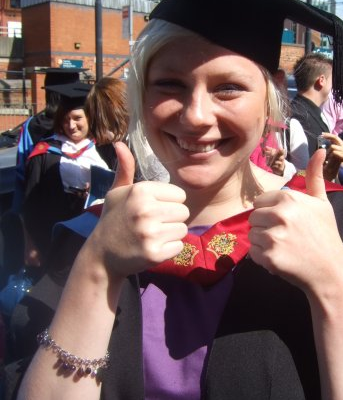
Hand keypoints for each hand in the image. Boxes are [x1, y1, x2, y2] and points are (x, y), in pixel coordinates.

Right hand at [87, 142, 189, 279]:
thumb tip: (120, 144)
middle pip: (184, 212)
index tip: (153, 209)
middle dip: (172, 219)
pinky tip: (152, 247)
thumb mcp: (117, 192)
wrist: (102, 255)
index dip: (169, 203)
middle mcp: (145, 210)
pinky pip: (179, 246)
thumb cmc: (113, 219)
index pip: (179, 194)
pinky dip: (169, 249)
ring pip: (183, 229)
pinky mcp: (154, 253)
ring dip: (171, 234)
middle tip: (153, 224)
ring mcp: (150, 233)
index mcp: (140, 191)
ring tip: (152, 235)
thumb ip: (125, 169)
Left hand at [248, 149, 342, 293]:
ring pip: (252, 235)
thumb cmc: (326, 234)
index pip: (260, 201)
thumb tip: (320, 149)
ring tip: (285, 248)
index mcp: (289, 198)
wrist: (331, 270)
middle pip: (253, 217)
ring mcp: (273, 236)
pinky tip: (282, 258)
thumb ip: (314, 176)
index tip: (287, 222)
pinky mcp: (269, 257)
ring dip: (264, 243)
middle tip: (287, 237)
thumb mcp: (322, 203)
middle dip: (265, 227)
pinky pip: (253, 253)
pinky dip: (263, 258)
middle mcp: (279, 214)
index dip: (271, 212)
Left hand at [322, 133, 342, 168]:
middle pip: (334, 138)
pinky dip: (331, 155)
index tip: (322, 133)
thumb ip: (339, 149)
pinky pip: (334, 153)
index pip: (335, 137)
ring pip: (332, 146)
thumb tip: (333, 150)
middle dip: (327, 136)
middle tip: (321, 135)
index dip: (329, 134)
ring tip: (324, 155)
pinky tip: (328, 159)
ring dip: (327, 150)